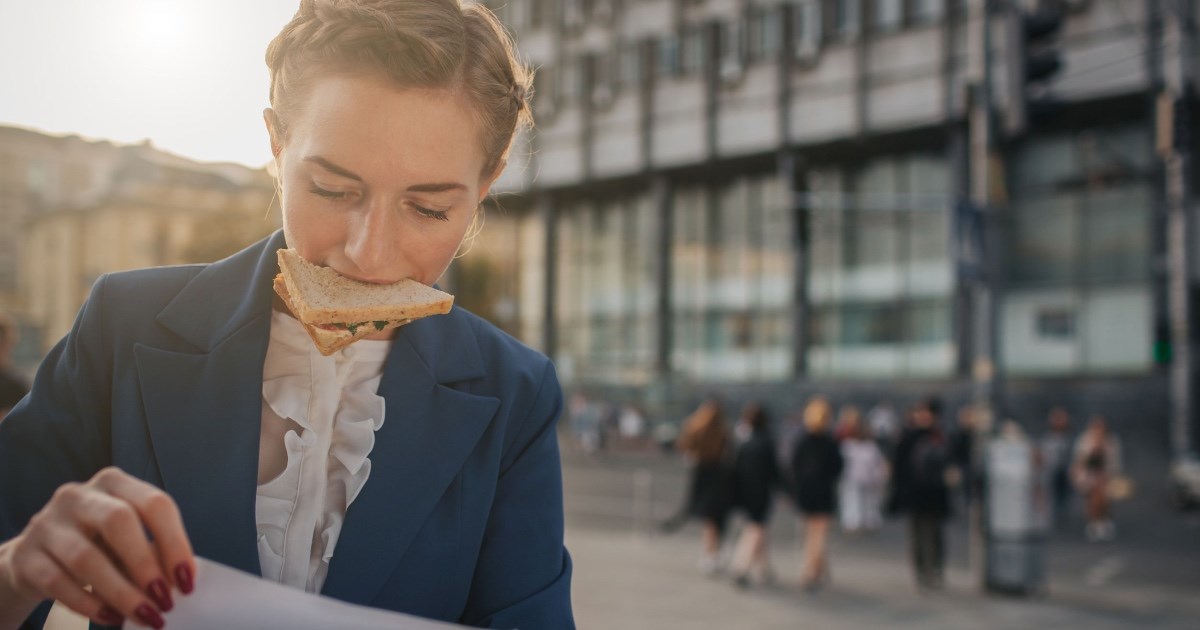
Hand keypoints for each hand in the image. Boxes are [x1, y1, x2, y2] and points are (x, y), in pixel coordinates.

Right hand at [0, 467, 193, 628]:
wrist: (35, 558)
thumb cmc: (96, 546)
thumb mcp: (126, 540)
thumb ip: (152, 552)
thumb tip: (181, 581)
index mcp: (114, 483)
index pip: (154, 503)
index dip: (175, 542)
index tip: (187, 581)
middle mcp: (79, 495)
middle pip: (119, 521)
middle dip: (146, 564)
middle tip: (165, 600)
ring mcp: (48, 523)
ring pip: (86, 557)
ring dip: (121, 592)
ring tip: (143, 615)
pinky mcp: (25, 555)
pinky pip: (59, 582)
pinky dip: (89, 604)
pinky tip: (111, 618)